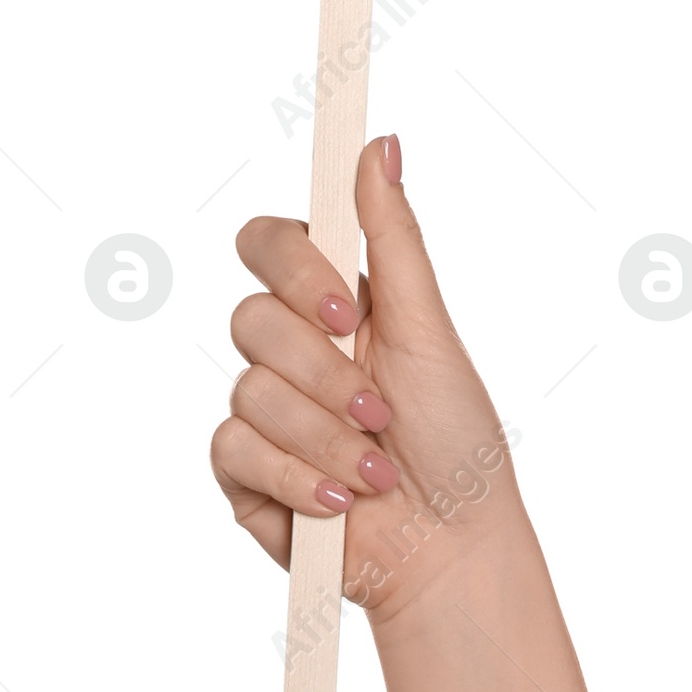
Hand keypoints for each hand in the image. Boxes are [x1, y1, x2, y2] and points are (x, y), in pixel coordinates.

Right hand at [211, 134, 526, 624]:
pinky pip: (235, 451)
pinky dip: (298, 477)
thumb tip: (380, 142)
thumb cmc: (455, 442)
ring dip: (325, 437)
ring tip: (376, 469)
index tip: (345, 308)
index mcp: (332, 304)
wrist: (448, 549)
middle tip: (381, 411)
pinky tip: (339, 499)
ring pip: (248, 391)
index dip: (293, 269)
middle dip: (325, 375)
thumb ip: (393, 238)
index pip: (267, 245)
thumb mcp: (428, 330)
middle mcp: (291, 351)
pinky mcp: (243, 473)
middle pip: (251, 318)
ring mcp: (262, 412)